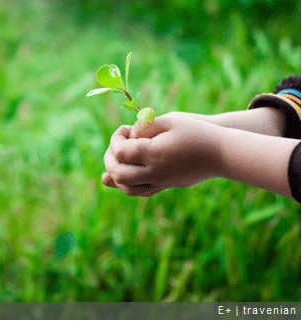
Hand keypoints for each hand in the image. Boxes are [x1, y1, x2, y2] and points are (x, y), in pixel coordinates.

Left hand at [102, 113, 223, 196]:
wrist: (222, 153)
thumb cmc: (197, 132)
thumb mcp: (170, 121)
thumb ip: (144, 127)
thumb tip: (127, 135)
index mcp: (154, 154)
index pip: (120, 151)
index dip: (116, 138)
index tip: (125, 128)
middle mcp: (154, 172)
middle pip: (118, 173)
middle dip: (110, 158)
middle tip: (116, 144)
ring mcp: (161, 182)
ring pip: (127, 188)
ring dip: (116, 175)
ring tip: (118, 158)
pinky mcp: (166, 186)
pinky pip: (140, 191)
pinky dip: (128, 183)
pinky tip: (128, 171)